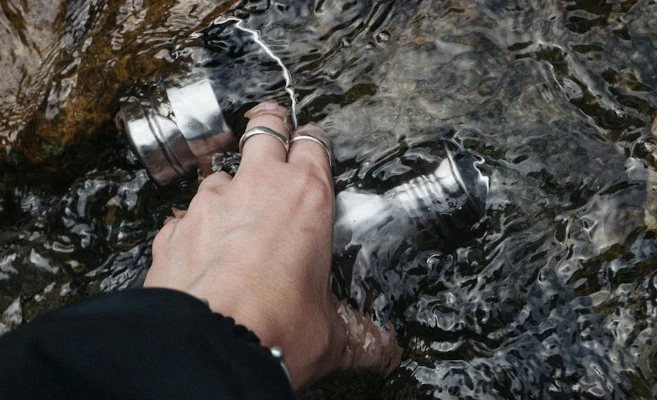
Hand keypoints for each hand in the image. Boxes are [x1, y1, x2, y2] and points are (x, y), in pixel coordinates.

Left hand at [144, 102, 401, 389]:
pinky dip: (195, 224)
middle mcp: (258, 187)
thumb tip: (385, 350)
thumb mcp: (332, 333)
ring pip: (221, 170)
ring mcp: (210, 202)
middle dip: (270, 124)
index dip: (312, 140)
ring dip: (230, 184)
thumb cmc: (276, 327)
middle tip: (274, 132)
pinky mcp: (175, 228)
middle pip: (264, 127)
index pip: (312, 143)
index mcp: (306, 197)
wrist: (207, 347)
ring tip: (236, 209)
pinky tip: (202, 248)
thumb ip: (361, 335)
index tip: (311, 143)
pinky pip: (187, 214)